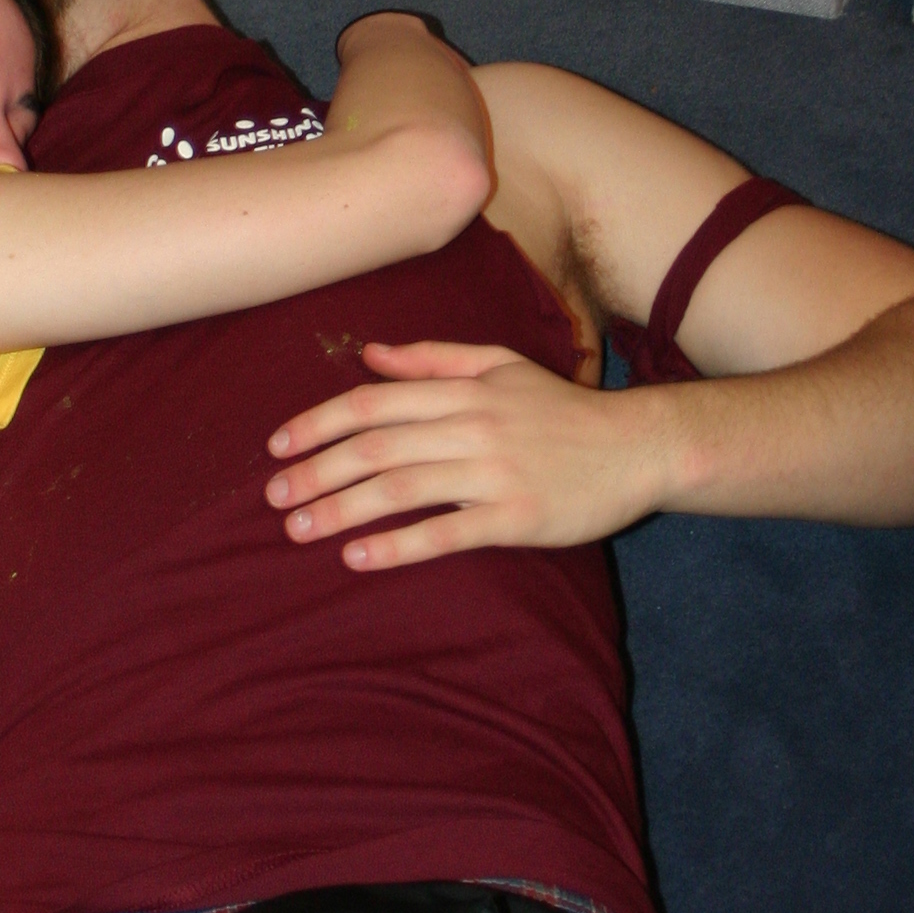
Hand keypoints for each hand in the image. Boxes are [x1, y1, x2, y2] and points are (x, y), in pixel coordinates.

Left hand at [264, 340, 674, 567]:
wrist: (638, 447)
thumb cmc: (563, 409)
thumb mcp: (501, 365)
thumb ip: (433, 359)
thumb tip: (368, 355)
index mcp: (462, 390)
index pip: (371, 402)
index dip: (318, 423)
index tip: (277, 447)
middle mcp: (472, 426)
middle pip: (375, 446)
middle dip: (316, 472)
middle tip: (274, 500)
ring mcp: (494, 472)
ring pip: (401, 488)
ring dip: (342, 510)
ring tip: (300, 530)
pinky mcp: (517, 517)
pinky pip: (446, 531)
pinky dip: (398, 545)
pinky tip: (358, 557)